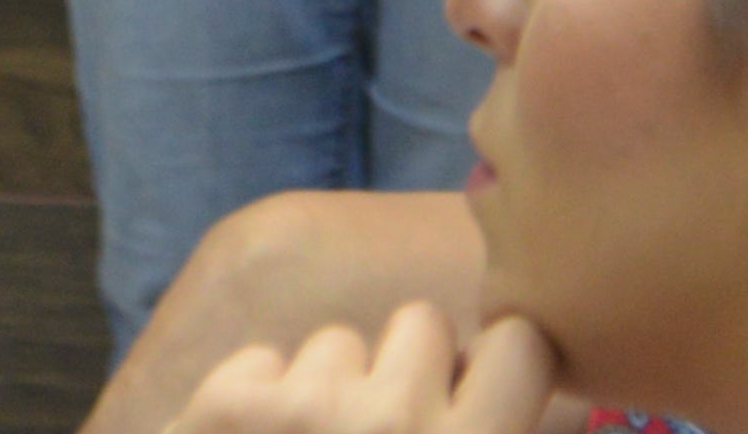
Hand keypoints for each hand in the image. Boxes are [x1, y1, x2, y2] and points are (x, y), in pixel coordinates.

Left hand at [160, 306, 572, 433]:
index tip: (473, 403)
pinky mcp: (226, 407)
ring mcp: (305, 410)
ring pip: (338, 343)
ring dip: (329, 393)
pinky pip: (265, 358)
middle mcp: (394, 425)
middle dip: (406, 372)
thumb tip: (513, 413)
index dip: (496, 371)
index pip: (520, 344)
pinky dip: (259, 405)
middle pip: (424, 324)